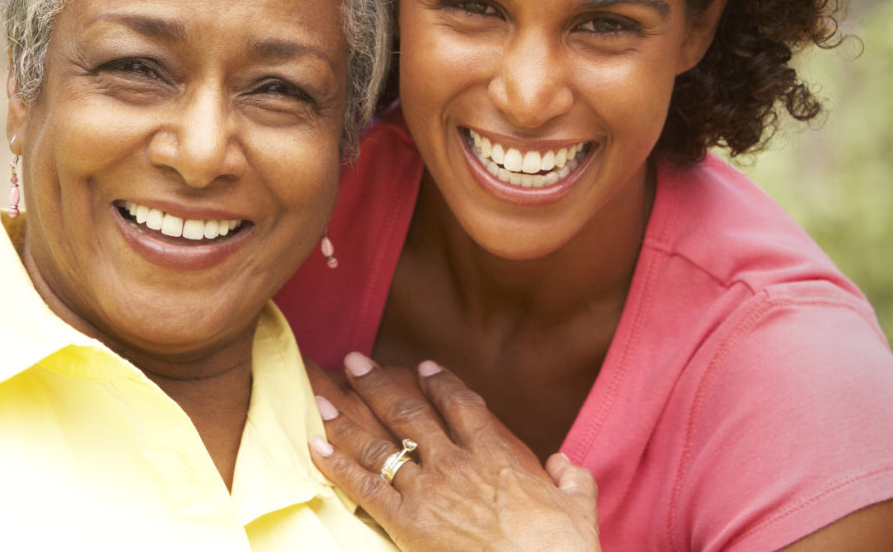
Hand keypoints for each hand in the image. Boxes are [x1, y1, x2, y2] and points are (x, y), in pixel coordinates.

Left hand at [307, 353, 599, 551]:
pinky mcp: (406, 521)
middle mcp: (457, 462)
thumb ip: (570, 478)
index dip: (440, 382)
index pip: (462, 404)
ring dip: (346, 417)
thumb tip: (564, 464)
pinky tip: (314, 445)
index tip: (424, 366)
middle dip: (378, 383)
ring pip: (378, 444)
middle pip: (409, 412)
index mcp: (497, 453)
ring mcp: (429, 490)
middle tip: (355, 360)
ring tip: (321, 395)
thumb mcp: (579, 505)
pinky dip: (336, 464)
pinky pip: (363, 486)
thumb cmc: (562, 547)